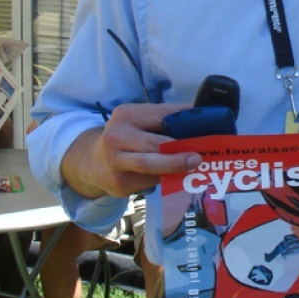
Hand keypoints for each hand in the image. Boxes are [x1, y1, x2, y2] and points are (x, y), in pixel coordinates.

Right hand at [60, 102, 202, 199]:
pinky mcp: (118, 183)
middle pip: (153, 144)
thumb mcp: (139, 121)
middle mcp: (116, 136)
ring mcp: (115, 161)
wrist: (92, 162)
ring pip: (149, 164)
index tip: (206, 125)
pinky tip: (169, 176)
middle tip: (199, 154)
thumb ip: (166, 118)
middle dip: (179, 149)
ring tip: (193, 164)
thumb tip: (201, 114)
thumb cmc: (126, 138)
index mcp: (126, 115)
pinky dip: (161, 178)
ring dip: (174, 165)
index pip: (160, 115)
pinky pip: (147, 181)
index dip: (183, 120)